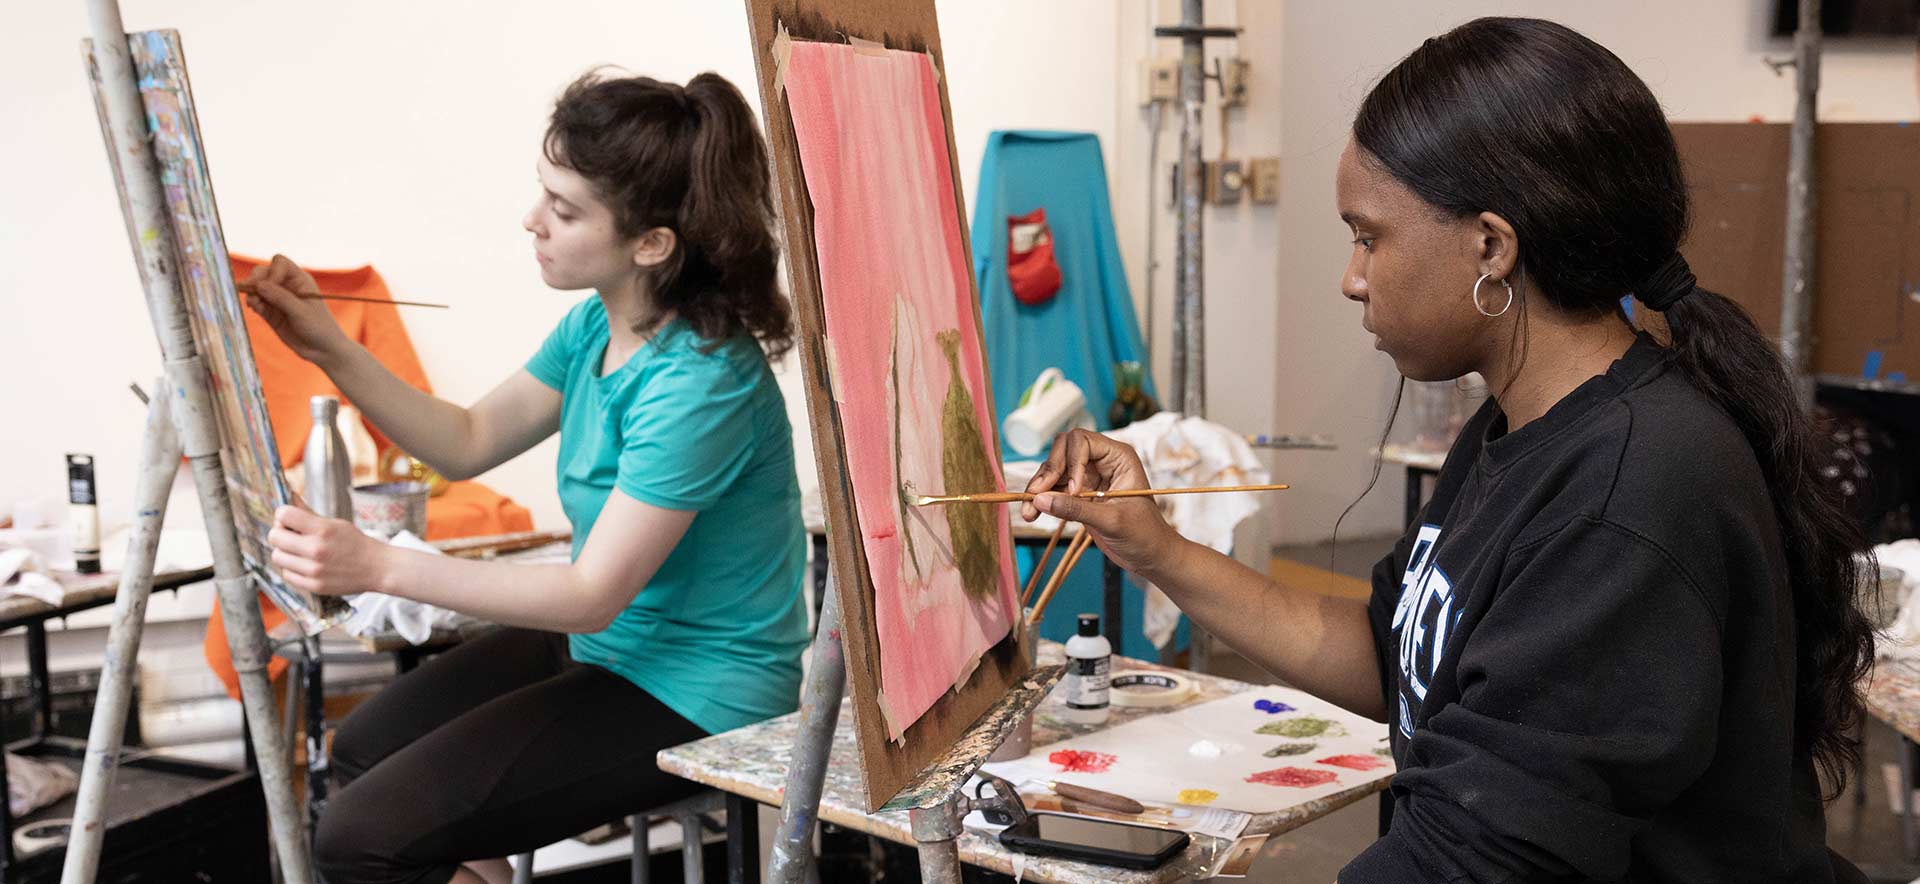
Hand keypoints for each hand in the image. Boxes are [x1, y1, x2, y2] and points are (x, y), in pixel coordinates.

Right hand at [244, 254, 349, 363]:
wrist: (323, 350)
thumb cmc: (319, 327)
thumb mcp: (301, 311)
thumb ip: (280, 297)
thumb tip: (258, 284)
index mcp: (299, 280)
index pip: (279, 263)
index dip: (272, 271)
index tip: (272, 285)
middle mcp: (287, 286)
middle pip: (264, 272)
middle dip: (255, 280)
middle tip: (251, 292)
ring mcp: (277, 299)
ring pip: (257, 288)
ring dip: (252, 293)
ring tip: (254, 304)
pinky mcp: (271, 313)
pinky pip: (257, 303)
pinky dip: (253, 304)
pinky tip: (255, 309)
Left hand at [268, 505, 390, 596]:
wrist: (377, 568)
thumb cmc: (355, 543)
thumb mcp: (335, 523)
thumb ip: (309, 513)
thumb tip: (289, 497)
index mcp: (323, 529)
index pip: (284, 515)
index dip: (282, 514)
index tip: (288, 518)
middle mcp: (316, 549)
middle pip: (275, 537)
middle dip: (279, 533)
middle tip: (289, 534)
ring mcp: (314, 570)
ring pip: (277, 557)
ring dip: (284, 552)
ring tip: (297, 551)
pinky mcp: (313, 585)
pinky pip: (287, 575)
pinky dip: (291, 569)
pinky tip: (303, 564)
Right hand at [1021, 428, 1185, 579]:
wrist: (1149, 556)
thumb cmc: (1144, 535)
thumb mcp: (1112, 521)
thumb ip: (1077, 509)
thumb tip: (1040, 499)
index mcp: (1118, 457)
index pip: (1082, 441)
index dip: (1071, 462)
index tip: (1072, 491)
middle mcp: (1101, 461)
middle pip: (1062, 450)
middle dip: (1048, 472)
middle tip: (1036, 496)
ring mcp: (1088, 477)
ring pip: (1054, 470)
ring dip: (1038, 488)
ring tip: (1029, 512)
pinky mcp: (1078, 494)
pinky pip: (1053, 489)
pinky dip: (1041, 500)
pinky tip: (1032, 514)